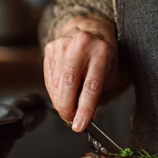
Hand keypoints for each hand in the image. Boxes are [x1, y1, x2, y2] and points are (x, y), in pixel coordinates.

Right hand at [43, 17, 117, 131]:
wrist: (92, 32)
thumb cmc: (102, 57)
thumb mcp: (109, 75)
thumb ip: (97, 96)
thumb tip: (83, 118)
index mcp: (102, 52)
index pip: (92, 86)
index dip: (84, 109)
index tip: (79, 125)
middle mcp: (83, 45)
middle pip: (68, 83)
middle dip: (66, 107)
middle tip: (70, 117)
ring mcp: (64, 44)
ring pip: (56, 82)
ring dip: (59, 101)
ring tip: (68, 106)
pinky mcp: (51, 47)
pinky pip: (48, 77)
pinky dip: (53, 91)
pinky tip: (62, 92)